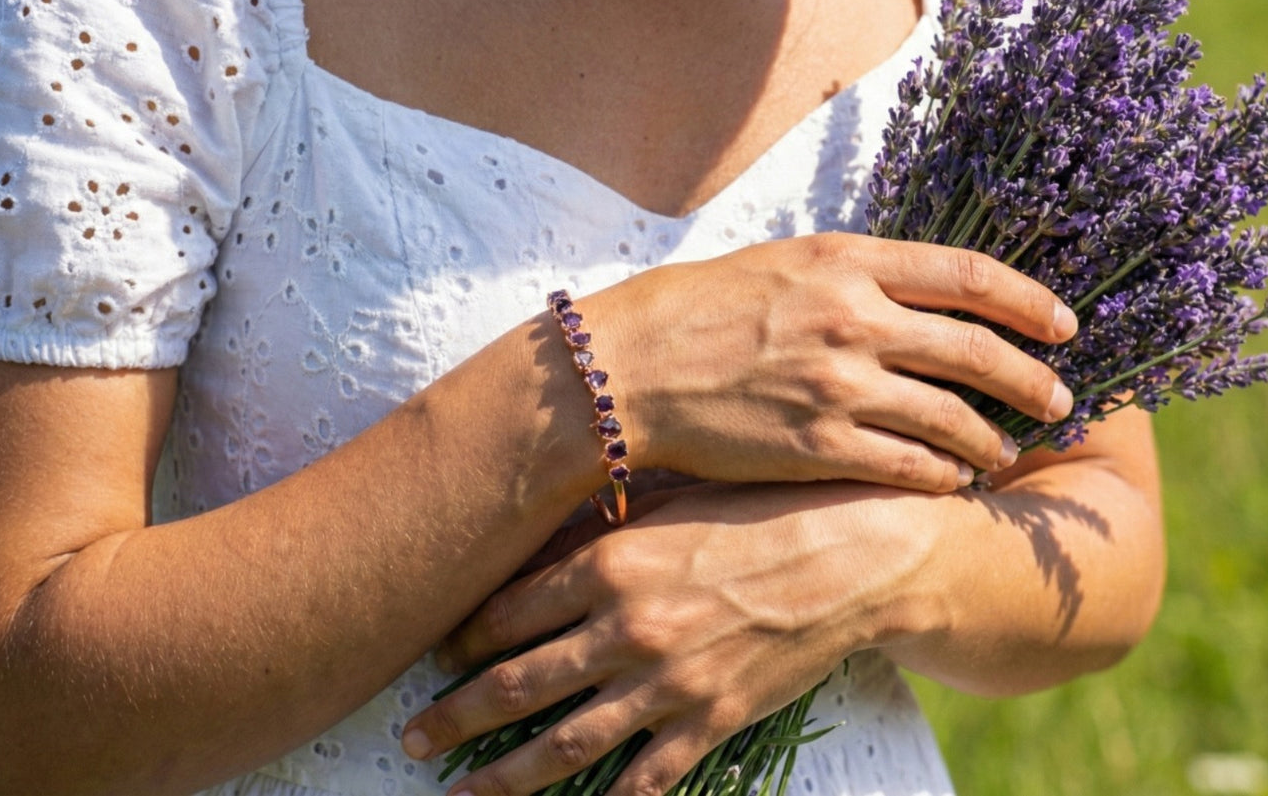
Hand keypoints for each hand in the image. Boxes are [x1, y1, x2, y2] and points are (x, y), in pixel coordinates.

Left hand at [402, 481, 927, 795]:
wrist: (854, 554)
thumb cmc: (760, 510)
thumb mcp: (672, 501)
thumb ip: (602, 531)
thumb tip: (537, 553)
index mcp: (609, 563)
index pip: (507, 612)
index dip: (461, 638)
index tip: (435, 654)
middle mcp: (625, 629)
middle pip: (517, 685)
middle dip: (455, 715)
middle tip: (413, 736)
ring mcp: (667, 684)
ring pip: (564, 746)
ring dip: (502, 776)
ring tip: (459, 794)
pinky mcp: (710, 722)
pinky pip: (645, 780)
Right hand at [582, 232, 1075, 489]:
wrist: (631, 367)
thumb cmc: (702, 308)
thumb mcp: (785, 263)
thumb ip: (856, 274)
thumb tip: (921, 289)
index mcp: (848, 262)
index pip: (970, 275)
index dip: (1030, 301)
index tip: (1065, 323)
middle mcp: (854, 320)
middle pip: (979, 352)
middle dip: (1033, 380)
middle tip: (1061, 401)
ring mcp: (840, 387)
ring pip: (953, 419)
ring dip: (993, 439)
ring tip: (1008, 452)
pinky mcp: (819, 447)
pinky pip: (910, 468)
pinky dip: (943, 476)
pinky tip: (954, 481)